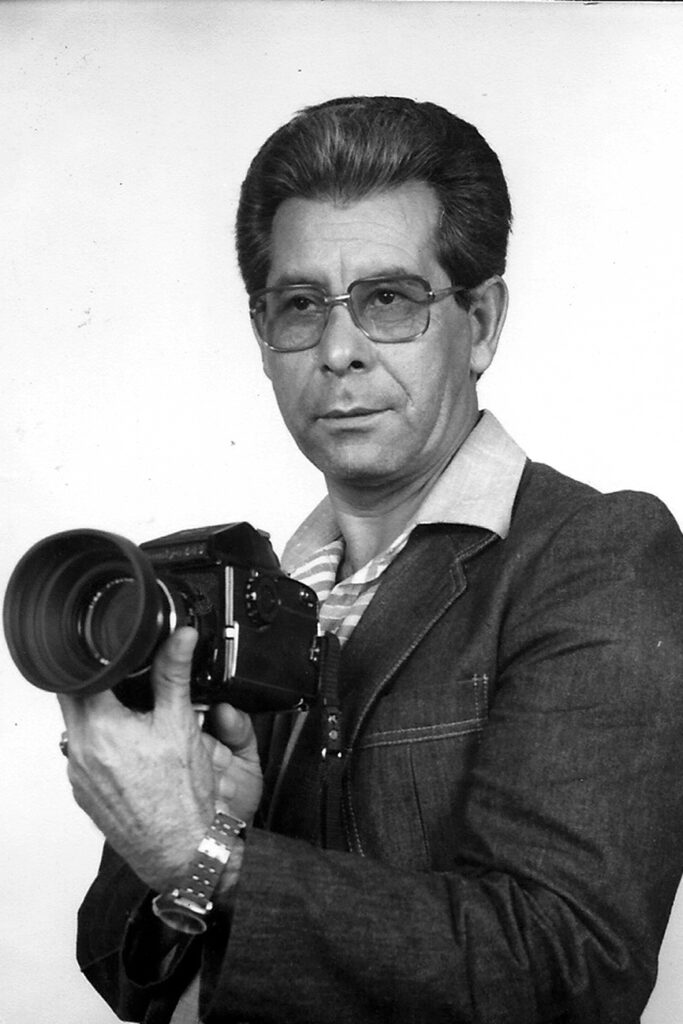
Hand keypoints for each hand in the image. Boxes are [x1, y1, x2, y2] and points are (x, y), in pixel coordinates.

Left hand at [58, 627, 261, 891]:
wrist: (182, 851)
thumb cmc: (182, 799)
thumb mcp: (181, 724)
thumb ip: (174, 675)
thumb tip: (178, 638)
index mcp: (100, 728)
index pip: (80, 676)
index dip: (99, 660)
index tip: (114, 653)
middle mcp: (80, 751)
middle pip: (75, 699)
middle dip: (99, 685)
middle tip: (126, 680)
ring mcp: (78, 775)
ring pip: (79, 727)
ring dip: (101, 714)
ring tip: (133, 715)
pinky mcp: (84, 791)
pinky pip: (85, 754)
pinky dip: (103, 743)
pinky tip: (131, 748)